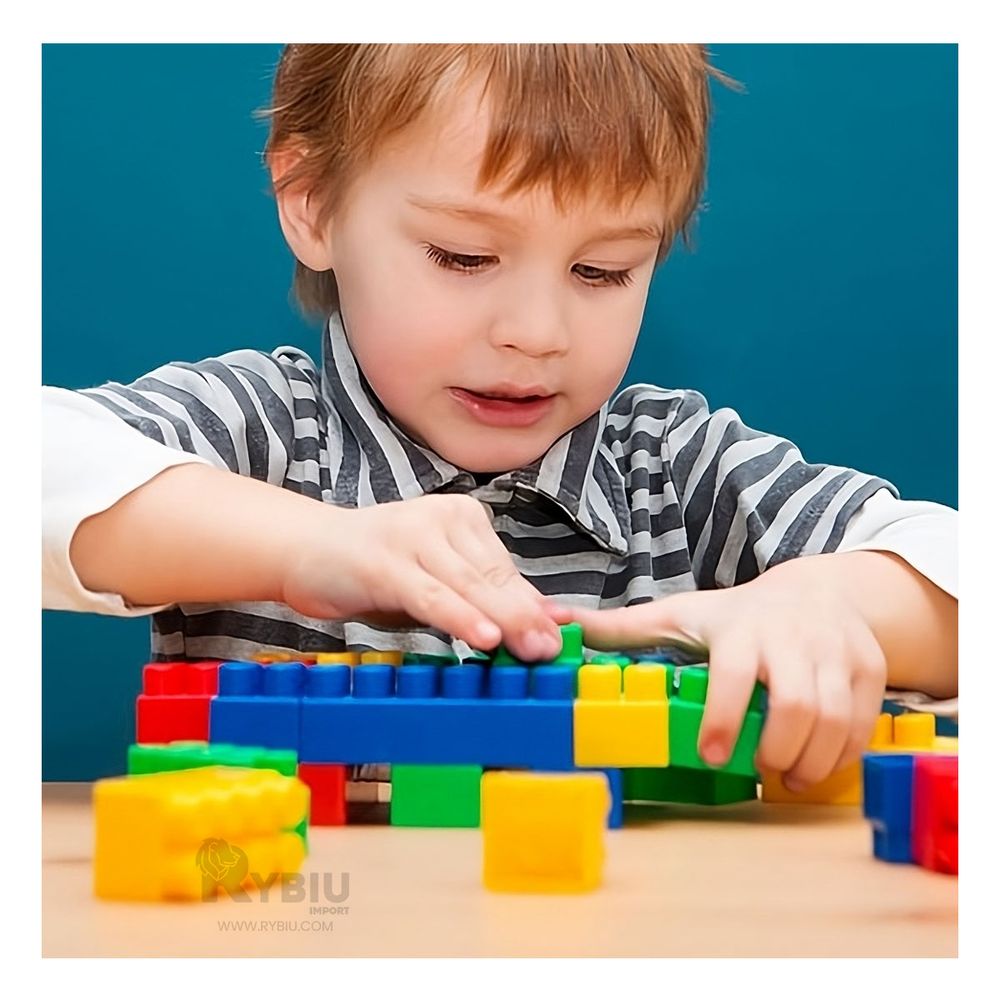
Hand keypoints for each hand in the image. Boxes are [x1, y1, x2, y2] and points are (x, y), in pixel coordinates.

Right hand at [281, 494, 562, 661]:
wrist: (304, 550)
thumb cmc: (374, 570)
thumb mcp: (435, 581)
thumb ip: (482, 597)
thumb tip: (539, 622)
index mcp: (462, 517)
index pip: (505, 569)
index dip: (532, 606)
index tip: (560, 637)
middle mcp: (441, 518)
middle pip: (493, 576)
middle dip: (526, 617)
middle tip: (551, 650)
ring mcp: (412, 536)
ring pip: (468, 585)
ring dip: (503, 619)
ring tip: (530, 648)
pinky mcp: (383, 563)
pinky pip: (431, 595)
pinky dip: (459, 617)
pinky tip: (484, 636)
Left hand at [547, 554, 887, 789]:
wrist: (819, 591)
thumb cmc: (738, 613)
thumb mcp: (680, 614)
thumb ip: (620, 628)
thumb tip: (552, 620)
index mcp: (740, 629)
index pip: (736, 676)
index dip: (725, 719)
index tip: (713, 755)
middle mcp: (791, 638)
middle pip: (797, 706)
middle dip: (777, 751)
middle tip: (758, 771)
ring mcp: (837, 652)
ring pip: (835, 720)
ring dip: (811, 760)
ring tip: (787, 777)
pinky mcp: (871, 668)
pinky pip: (863, 723)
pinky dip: (842, 754)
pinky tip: (817, 764)